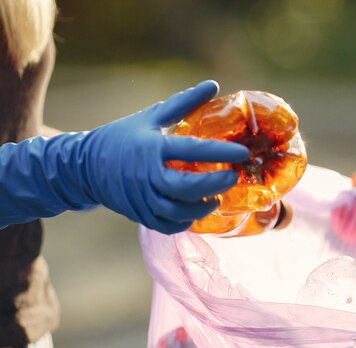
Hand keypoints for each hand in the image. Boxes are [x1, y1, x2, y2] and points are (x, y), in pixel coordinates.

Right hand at [0, 81, 249, 233]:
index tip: (242, 152)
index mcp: (151, 148)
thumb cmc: (122, 137)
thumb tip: (213, 85)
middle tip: (233, 178)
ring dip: (201, 207)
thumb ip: (184, 103)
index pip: (190, 150)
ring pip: (177, 211)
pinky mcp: (139, 215)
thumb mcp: (151, 116)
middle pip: (185, 187)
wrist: (84, 166)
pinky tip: (197, 210)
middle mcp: (145, 175)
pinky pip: (167, 225)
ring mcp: (141, 198)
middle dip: (213, 184)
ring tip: (216, 197)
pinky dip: (185, 221)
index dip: (219, 152)